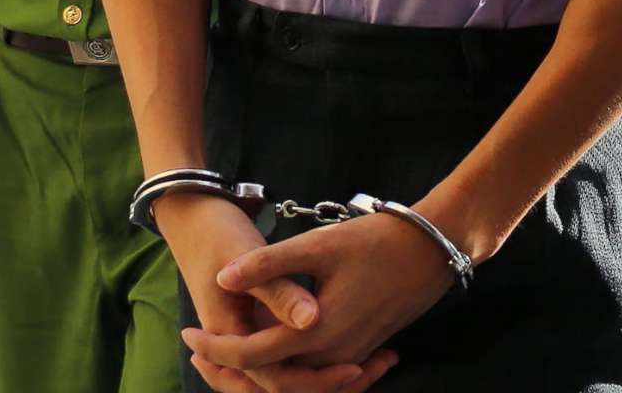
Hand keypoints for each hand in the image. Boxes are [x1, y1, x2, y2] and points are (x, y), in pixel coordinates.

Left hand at [185, 212, 447, 389]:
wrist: (433, 249)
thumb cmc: (376, 242)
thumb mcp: (319, 245)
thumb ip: (270, 264)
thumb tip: (223, 277)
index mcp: (316, 332)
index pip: (253, 356)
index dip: (216, 349)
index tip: (188, 334)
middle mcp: (333, 354)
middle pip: (271, 380)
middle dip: (230, 370)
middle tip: (197, 350)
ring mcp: (350, 355)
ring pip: (295, 379)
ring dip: (259, 371)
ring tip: (225, 353)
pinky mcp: (363, 349)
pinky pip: (318, 373)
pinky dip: (291, 369)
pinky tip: (272, 350)